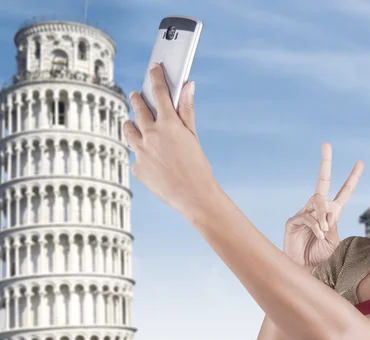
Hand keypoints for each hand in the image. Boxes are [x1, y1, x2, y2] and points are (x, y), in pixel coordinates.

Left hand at [123, 62, 219, 219]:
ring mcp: (140, 152)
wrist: (193, 196)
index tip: (154, 68)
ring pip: (128, 130)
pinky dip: (141, 153)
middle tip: (136, 94)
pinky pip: (135, 155)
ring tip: (135, 124)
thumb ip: (187, 110)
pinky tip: (152, 158)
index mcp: (168, 124)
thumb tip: (188, 86)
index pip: (159, 92)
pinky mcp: (136, 168)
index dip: (156, 77)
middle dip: (137, 99)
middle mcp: (150, 135)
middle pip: (138, 108)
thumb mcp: (193, 136)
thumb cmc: (198, 166)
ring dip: (131, 124)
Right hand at [283, 143, 363, 266]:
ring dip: (323, 217)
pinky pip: (308, 216)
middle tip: (326, 144)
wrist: (307, 271)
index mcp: (333, 213)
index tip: (359, 163)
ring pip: (318, 202)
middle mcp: (318, 209)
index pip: (344, 191)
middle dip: (325, 162)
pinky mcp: (293, 221)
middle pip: (322, 181)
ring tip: (324, 232)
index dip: (352, 177)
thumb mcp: (334, 240)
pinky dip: (316, 226)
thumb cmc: (322, 257)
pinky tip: (319, 235)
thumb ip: (332, 224)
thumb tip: (326, 211)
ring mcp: (304, 213)